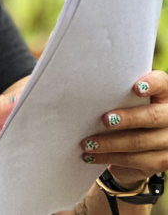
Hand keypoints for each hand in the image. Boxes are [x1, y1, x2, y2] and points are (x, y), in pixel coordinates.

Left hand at [80, 70, 167, 187]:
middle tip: (105, 120)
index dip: (152, 84)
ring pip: (141, 142)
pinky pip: (137, 161)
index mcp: (165, 95)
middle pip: (153, 116)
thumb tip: (84, 87)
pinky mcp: (162, 160)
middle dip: (128, 119)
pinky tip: (92, 157)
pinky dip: (111, 158)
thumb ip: (116, 93)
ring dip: (111, 144)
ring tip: (88, 144)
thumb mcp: (124, 100)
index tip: (136, 88)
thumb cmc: (125, 111)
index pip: (163, 84)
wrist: (140, 145)